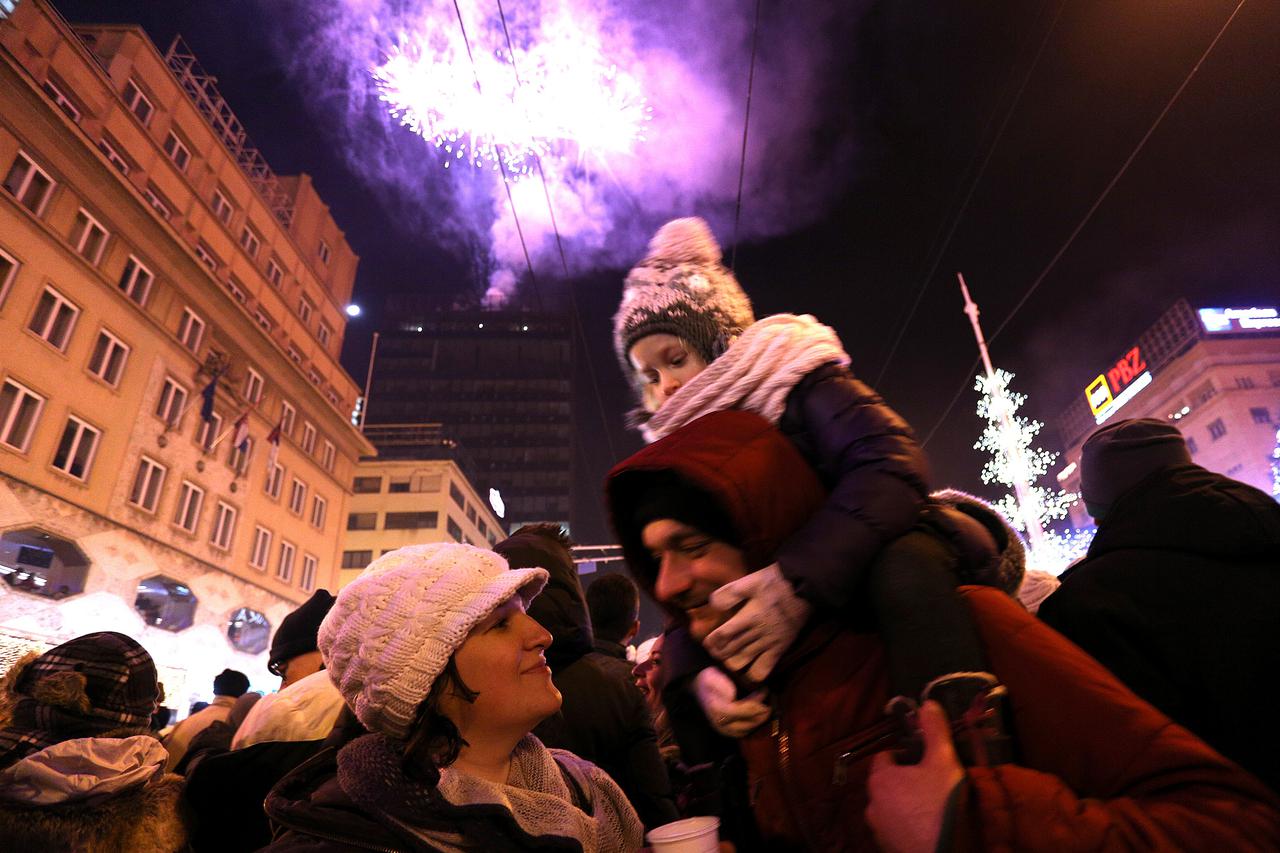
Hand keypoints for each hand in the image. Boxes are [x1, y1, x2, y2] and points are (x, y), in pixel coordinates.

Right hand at [694, 667, 769, 737]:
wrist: (700, 686)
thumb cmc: (710, 680)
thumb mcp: (715, 677)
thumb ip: (724, 686)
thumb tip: (733, 696)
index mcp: (718, 709)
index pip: (744, 711)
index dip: (757, 702)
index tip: (765, 690)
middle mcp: (719, 723)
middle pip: (748, 723)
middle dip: (761, 712)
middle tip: (769, 699)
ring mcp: (723, 729)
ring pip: (748, 730)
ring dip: (759, 719)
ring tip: (765, 706)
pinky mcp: (726, 732)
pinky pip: (744, 732)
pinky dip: (753, 724)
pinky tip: (757, 714)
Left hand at [704, 563, 810, 682]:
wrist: (805, 588)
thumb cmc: (776, 583)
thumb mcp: (751, 581)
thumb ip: (731, 593)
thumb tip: (713, 604)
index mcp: (749, 616)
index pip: (724, 634)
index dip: (713, 641)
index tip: (707, 642)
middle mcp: (757, 633)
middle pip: (731, 650)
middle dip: (719, 652)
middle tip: (714, 651)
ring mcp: (769, 643)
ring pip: (743, 662)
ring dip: (731, 662)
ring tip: (728, 658)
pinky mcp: (780, 649)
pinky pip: (763, 670)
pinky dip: (752, 674)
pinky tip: (748, 669)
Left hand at [866, 701, 964, 852]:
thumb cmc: (940, 807)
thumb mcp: (944, 762)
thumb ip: (935, 731)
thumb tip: (928, 703)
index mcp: (880, 780)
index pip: (886, 756)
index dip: (907, 754)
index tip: (927, 760)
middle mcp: (872, 804)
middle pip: (888, 782)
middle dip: (908, 780)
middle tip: (934, 784)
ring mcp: (878, 830)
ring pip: (892, 807)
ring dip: (907, 804)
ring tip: (933, 807)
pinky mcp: (887, 848)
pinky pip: (897, 828)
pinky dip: (909, 824)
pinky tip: (929, 827)